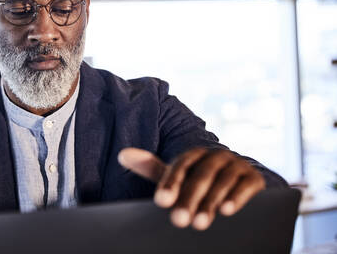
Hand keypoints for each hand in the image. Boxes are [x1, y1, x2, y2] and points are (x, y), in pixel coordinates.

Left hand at [118, 147, 264, 229]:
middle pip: (201, 175)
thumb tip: (122, 154)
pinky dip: (237, 197)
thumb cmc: (199, 185)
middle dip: (189, 199)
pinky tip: (227, 211)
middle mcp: (217, 155)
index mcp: (196, 154)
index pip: (181, 165)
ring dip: (211, 203)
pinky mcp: (255, 178)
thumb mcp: (176, 177)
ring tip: (200, 223)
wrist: (238, 186)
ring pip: (222, 181)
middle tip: (178, 221)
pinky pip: (246, 186)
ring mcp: (237, 165)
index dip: (171, 182)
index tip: (161, 202)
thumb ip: (151, 167)